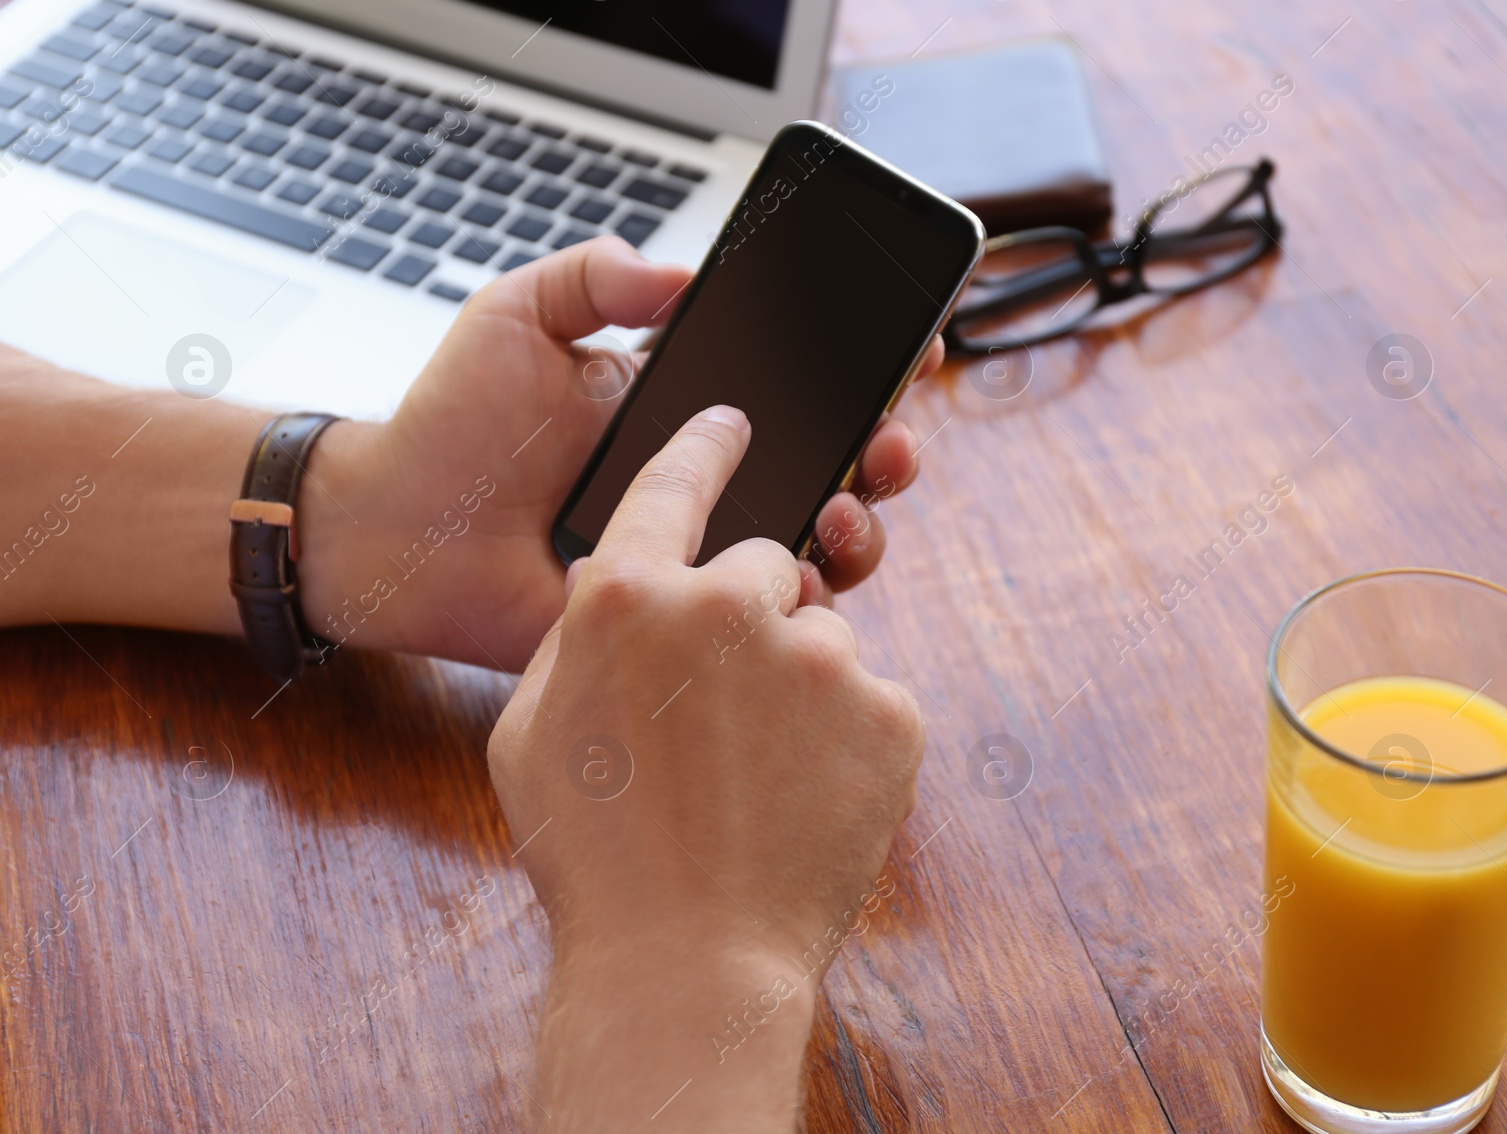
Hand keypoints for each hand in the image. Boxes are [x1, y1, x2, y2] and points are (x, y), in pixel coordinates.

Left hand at [299, 237, 943, 668]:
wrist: (394, 534)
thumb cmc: (450, 426)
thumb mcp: (518, 316)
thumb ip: (595, 275)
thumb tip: (680, 271)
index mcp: (686, 413)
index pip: (799, 388)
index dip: (864, 369)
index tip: (912, 345)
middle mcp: (708, 485)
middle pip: (832, 469)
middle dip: (884, 451)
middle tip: (888, 441)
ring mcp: (698, 557)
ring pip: (816, 548)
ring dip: (859, 526)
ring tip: (841, 509)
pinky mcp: (677, 626)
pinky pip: (761, 624)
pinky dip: (800, 606)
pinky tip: (797, 583)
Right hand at [486, 406, 923, 1131]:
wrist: (686, 962)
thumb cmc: (592, 855)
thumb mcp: (533, 731)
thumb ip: (580, 635)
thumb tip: (623, 586)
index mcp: (628, 597)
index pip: (676, 479)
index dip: (705, 446)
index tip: (735, 422)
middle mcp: (728, 605)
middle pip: (762, 567)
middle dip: (745, 621)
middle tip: (717, 717)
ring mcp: (820, 658)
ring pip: (819, 640)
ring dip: (796, 688)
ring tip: (756, 780)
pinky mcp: (890, 713)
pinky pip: (870, 701)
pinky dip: (845, 741)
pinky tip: (803, 799)